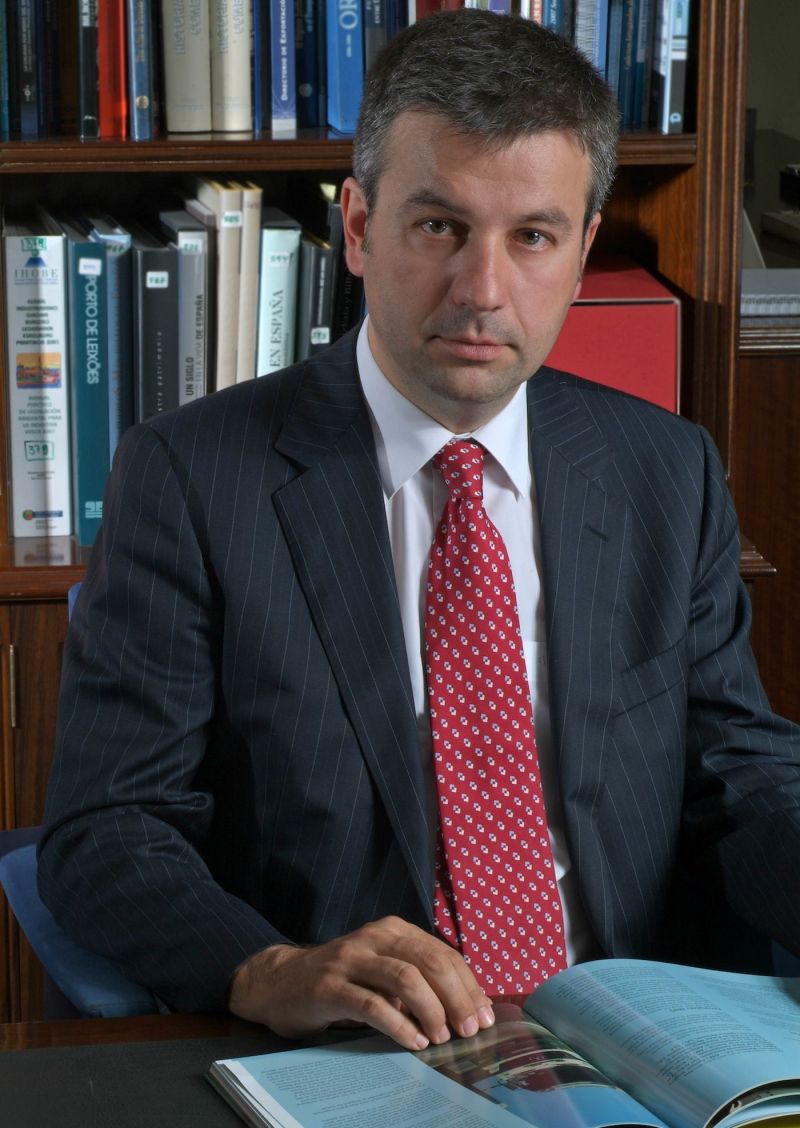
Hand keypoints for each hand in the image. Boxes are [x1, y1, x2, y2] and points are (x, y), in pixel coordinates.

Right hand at [228, 915, 494, 1050]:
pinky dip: (398, 1025)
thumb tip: (469, 1007)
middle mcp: (374, 937)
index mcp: (393, 930)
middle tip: (470, 1030)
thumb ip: (418, 979)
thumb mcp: (382, 970)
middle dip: (456, 997)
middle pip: (429, 962)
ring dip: (431, 1010)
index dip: (468, 985)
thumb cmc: (342, 979)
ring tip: (442, 1037)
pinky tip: (413, 1042)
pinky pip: (371, 1005)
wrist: (280, 981)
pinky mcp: (329, 986)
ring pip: (404, 978)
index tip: (485, 1015)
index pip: (442, 953)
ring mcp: (350, 960)